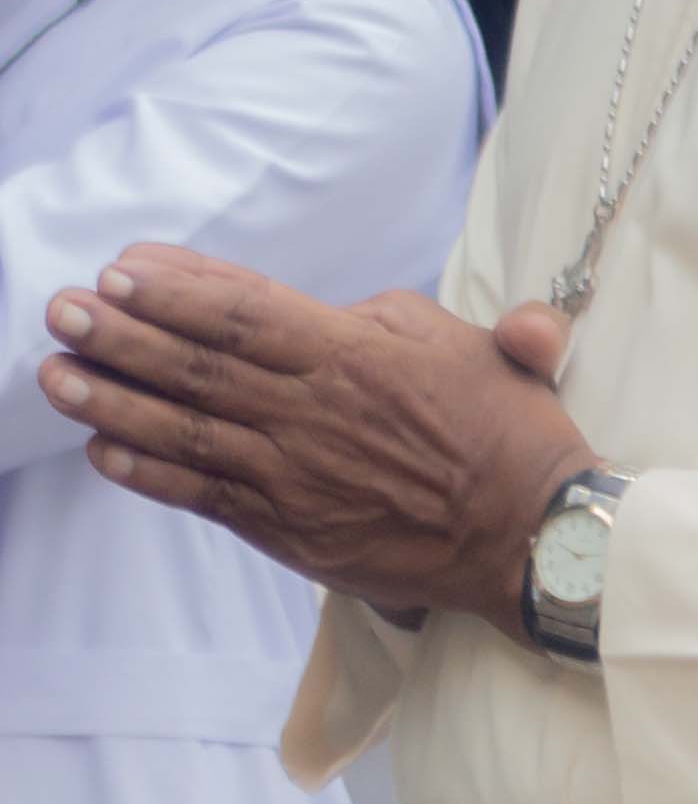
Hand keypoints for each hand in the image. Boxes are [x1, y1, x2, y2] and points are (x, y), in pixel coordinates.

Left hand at [40, 250, 591, 634]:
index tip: (121, 268)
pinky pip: (205, 496)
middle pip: (196, 365)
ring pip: (186, 429)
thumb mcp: (475, 345)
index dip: (176, 289)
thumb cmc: (510, 434)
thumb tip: (351, 310)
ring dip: (113, 400)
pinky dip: (150, 474)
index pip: (243, 312)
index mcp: (353, 354)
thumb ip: (401, 315)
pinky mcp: (292, 530)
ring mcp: (295, 474)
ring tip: (56, 374)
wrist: (535, 536)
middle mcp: (312, 411)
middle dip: (121, 334)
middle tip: (63, 308)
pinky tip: (103, 452)